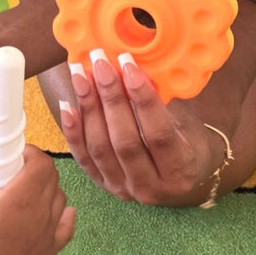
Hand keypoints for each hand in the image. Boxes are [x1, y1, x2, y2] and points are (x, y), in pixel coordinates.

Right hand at [0, 148, 75, 254]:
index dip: (30, 153)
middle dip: (36, 167)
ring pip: (60, 196)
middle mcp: (43, 211)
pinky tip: (47, 213)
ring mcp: (51, 231)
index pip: (42, 162)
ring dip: (46, 188)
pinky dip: (62, 211)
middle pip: (53, 176)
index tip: (15, 155)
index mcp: (22, 197)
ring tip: (23, 195)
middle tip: (14, 173)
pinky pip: (68, 222)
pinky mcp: (53, 248)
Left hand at [60, 49, 224, 206]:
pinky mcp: (104, 186)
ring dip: (89, 109)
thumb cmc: (186, 142)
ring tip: (81, 76)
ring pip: (101, 148)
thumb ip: (161, 102)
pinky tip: (68, 105)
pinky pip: (84, 159)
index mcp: (180, 170)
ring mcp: (125, 190)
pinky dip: (73, 132)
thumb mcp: (185, 123)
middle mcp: (151, 187)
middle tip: (100, 64)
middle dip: (110, 98)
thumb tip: (131, 67)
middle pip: (125, 141)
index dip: (142, 98)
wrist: (181, 176)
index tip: (128, 65)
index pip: (158, 133)